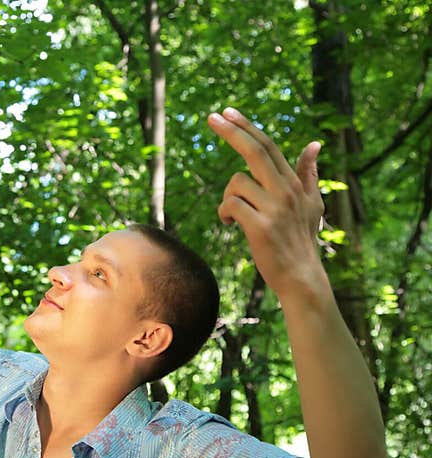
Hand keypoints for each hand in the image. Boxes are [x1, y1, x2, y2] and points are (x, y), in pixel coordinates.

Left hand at [207, 108, 326, 299]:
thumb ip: (309, 174)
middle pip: (254, 151)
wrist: (301, 277)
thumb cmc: (301, 241)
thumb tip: (314, 144)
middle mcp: (286, 190)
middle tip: (211, 117)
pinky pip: (230, 205)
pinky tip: (229, 224)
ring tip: (233, 216)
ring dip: (226, 198)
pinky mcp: (261, 226)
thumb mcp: (310, 205)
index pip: (267, 146)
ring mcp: (275, 208)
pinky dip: (224, 213)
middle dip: (231, 131)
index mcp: (293, 183)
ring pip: (235, 183)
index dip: (247, 127)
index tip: (227, 112)